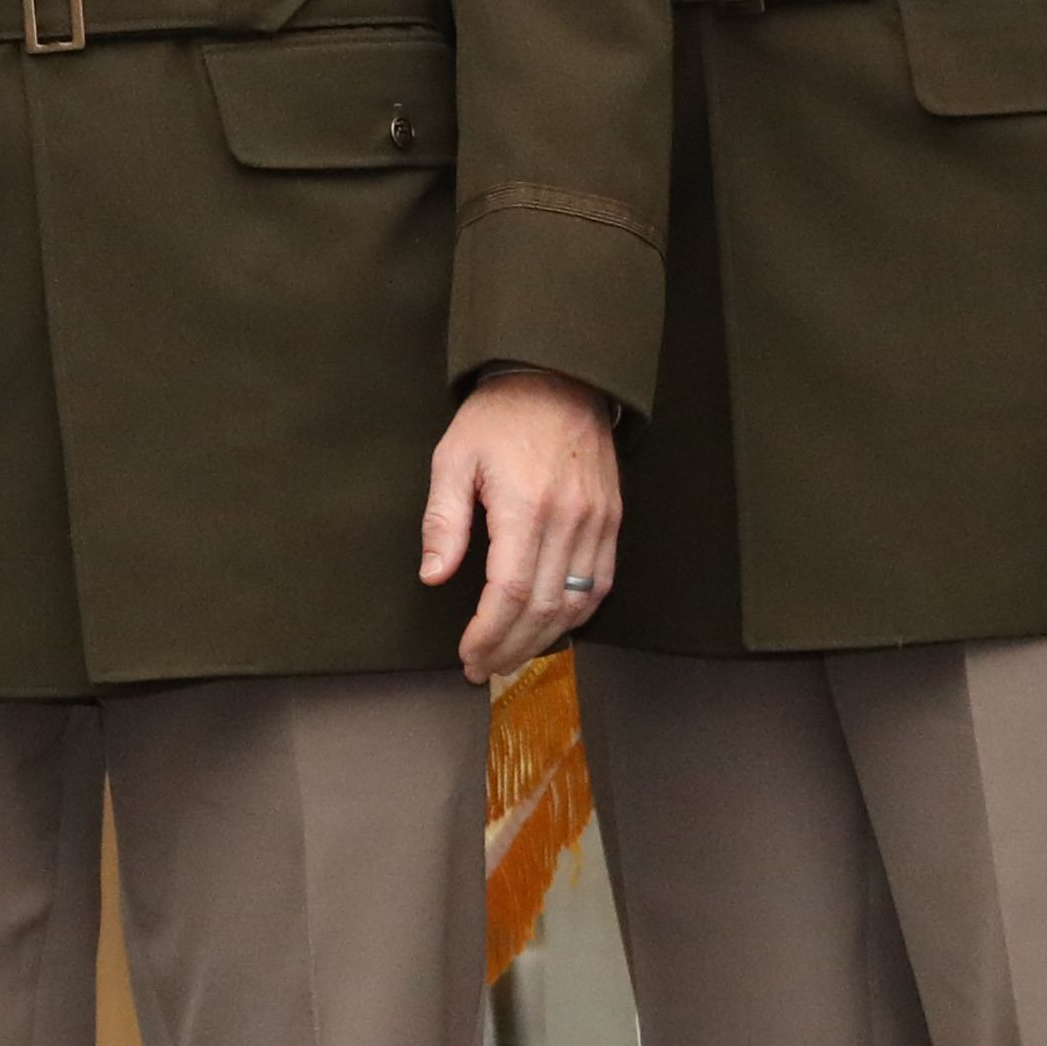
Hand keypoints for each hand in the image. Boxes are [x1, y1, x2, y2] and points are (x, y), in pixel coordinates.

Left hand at [425, 366, 621, 680]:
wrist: (558, 377)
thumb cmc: (498, 416)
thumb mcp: (453, 458)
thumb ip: (443, 521)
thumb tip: (433, 576)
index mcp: (524, 506)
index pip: (508, 593)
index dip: (487, 633)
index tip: (467, 654)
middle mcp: (568, 520)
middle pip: (542, 608)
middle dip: (510, 647)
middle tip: (483, 668)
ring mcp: (597, 522)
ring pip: (576, 604)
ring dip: (543, 639)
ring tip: (511, 656)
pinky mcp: (613, 520)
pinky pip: (602, 583)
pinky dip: (577, 615)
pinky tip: (551, 628)